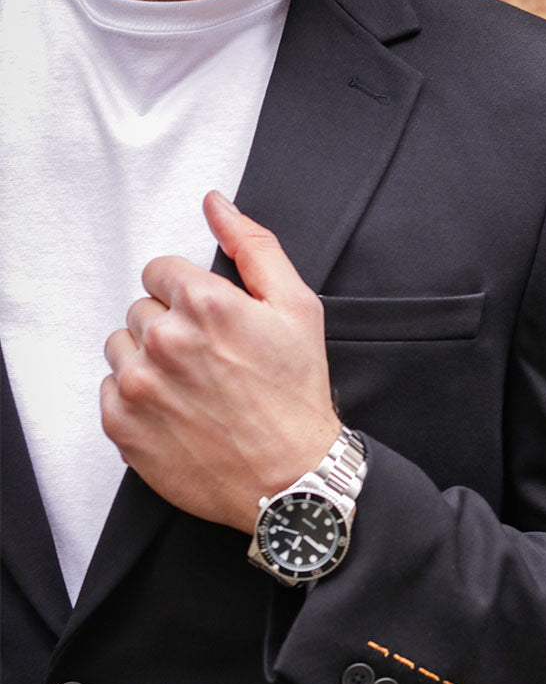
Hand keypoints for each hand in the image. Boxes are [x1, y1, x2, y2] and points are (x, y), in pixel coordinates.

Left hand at [101, 191, 340, 532]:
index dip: (189, 296)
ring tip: (192, 389)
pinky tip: (175, 413)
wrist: (290, 479)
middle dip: (170, 328)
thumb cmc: (297, 396)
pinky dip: (135, 400)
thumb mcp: (297, 308)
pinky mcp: (123, 425)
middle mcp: (165, 340)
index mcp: (205, 304)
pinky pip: (109, 390)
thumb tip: (215, 204)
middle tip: (209, 362)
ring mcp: (140, 385)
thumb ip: (254, 246)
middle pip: (141, 310)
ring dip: (148, 362)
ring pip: (121, 348)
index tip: (211, 325)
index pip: (160, 272)